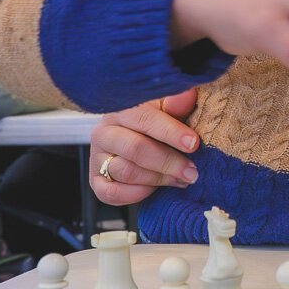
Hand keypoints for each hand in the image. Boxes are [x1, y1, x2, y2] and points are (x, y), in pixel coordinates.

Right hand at [90, 90, 199, 206]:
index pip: (145, 119)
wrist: (137, 139)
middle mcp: (104, 132)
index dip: (171, 132)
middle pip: (135, 149)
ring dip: (158, 179)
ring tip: (181, 179)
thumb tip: (188, 94)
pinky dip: (136, 194)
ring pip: (127, 172)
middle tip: (192, 172)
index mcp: (122, 109)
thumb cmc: (157, 121)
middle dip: (168, 162)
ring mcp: (97, 158)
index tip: (193, 144)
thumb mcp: (168, 108)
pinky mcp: (95, 181)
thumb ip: (177, 103)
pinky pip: (111, 193)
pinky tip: (155, 189)